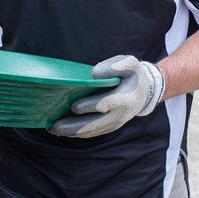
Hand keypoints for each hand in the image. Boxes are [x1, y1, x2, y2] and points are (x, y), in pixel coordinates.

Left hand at [50, 55, 164, 138]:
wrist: (145, 91)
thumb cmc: (133, 74)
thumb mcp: (130, 63)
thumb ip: (115, 65)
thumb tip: (95, 74)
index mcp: (126, 98)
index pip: (106, 104)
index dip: (90, 106)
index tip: (74, 106)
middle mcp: (120, 115)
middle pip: (95, 123)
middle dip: (74, 126)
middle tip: (55, 126)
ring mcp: (115, 124)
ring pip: (91, 131)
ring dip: (72, 132)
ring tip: (53, 129)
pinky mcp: (109, 128)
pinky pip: (92, 133)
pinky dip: (77, 133)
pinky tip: (62, 131)